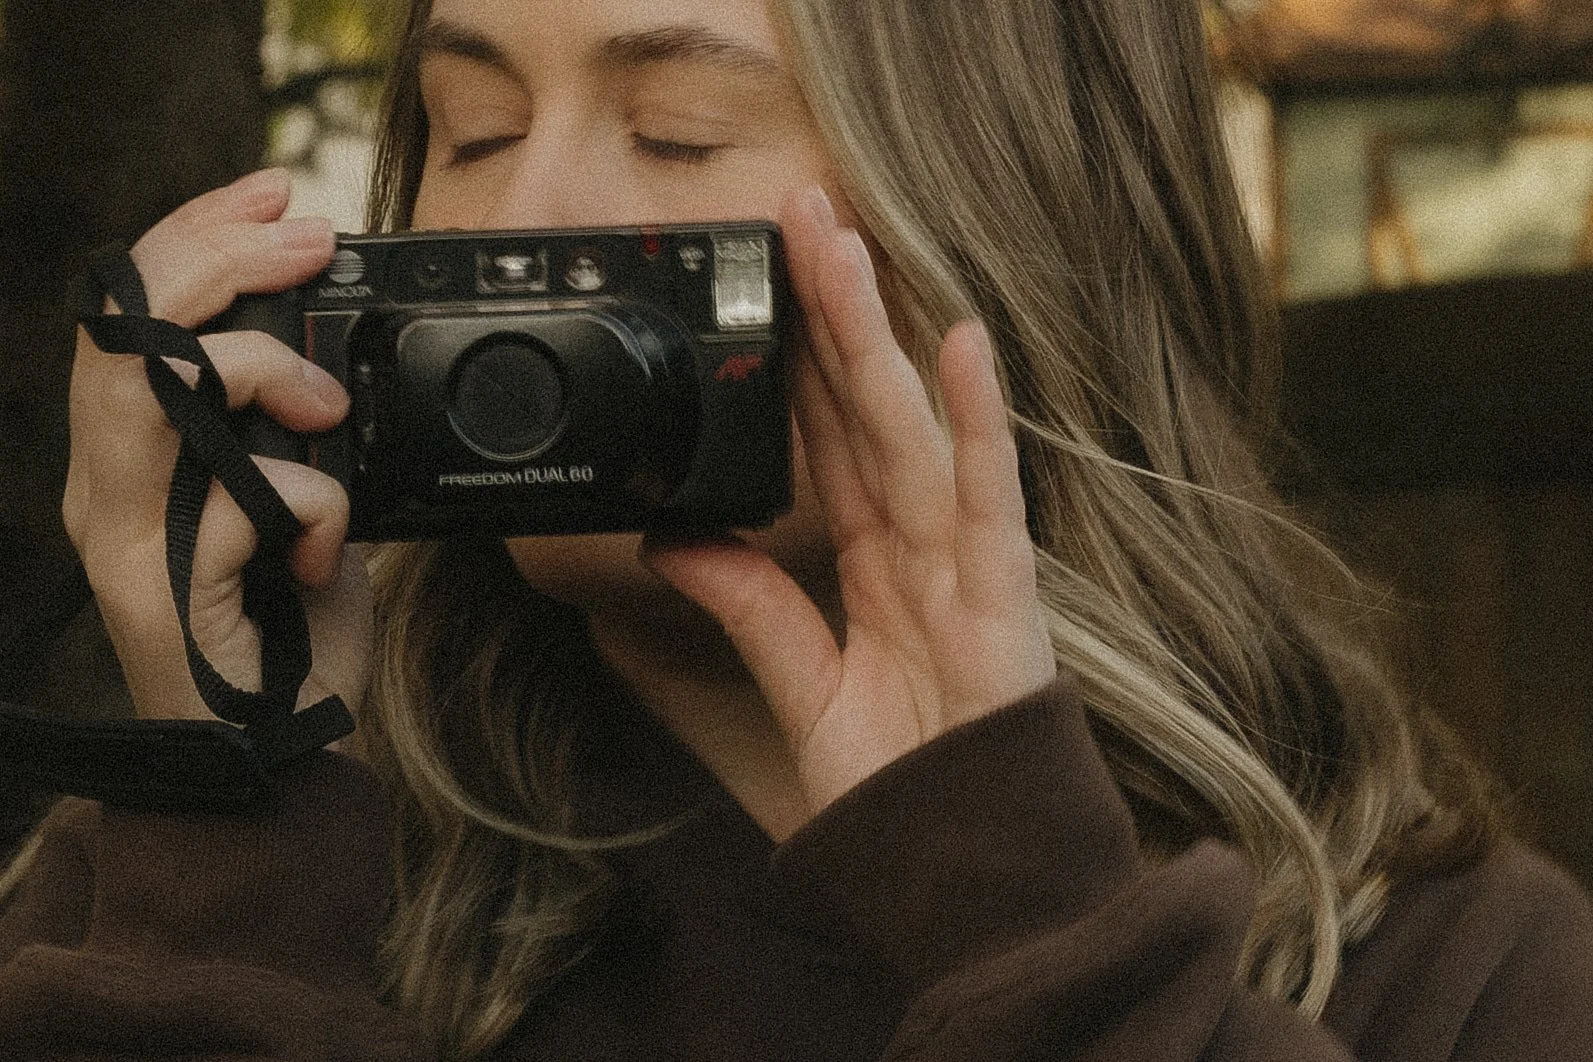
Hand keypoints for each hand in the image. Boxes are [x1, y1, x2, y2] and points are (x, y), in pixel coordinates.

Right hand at [62, 169, 371, 722]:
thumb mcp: (299, 504)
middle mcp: (111, 487)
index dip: (194, 234)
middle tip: (304, 234)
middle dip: (215, 256)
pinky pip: (236, 503)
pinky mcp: (162, 594)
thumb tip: (333, 361)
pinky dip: (308, 510)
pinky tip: (326, 551)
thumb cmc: (289, 629)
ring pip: (149, 389)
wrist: (283, 754)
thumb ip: (293, 436)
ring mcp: (126, 539)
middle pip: (122, 328)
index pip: (133, 313)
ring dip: (253, 365)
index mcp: (138, 456)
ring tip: (325, 401)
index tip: (272, 190)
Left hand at [643, 186, 1054, 817]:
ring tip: (845, 246)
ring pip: (912, 428)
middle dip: (832, 311)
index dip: (796, 360)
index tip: (765, 284)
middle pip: (866, 408)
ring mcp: (963, 561)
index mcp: (875, 560)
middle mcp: (920, 544)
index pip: (826, 438)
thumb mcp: (803, 684)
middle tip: (799, 213)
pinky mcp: (1001, 595)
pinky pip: (987, 497)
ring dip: (880, 335)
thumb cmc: (900, 780)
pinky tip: (961, 344)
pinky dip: (980, 422)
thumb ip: (747, 605)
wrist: (958, 868)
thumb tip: (672, 540)